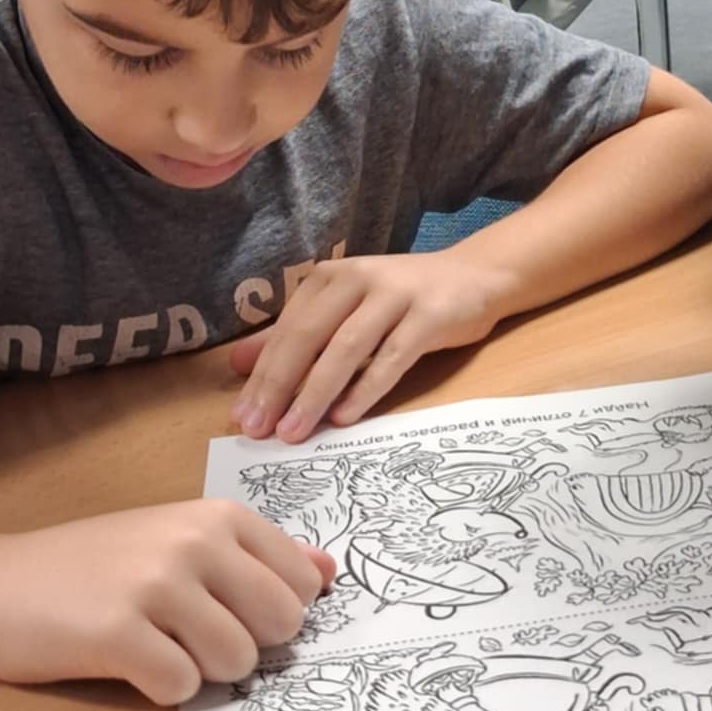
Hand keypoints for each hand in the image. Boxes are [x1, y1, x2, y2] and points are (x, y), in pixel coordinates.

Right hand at [0, 501, 332, 704]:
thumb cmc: (95, 565)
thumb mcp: (180, 537)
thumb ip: (257, 555)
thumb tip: (331, 572)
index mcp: (217, 517)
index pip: (303, 584)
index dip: (274, 614)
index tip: (230, 611)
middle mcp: (194, 542)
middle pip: (281, 626)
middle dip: (245, 646)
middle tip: (191, 635)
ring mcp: (156, 586)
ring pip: (236, 662)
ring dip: (201, 670)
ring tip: (157, 645)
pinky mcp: (119, 634)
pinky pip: (182, 687)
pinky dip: (161, 689)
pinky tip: (129, 664)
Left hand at [229, 251, 517, 441]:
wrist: (473, 278)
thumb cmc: (401, 301)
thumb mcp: (343, 311)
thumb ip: (294, 336)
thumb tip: (238, 366)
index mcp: (329, 278)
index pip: (286, 330)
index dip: (261, 376)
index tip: (242, 418)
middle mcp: (357, 279)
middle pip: (308, 336)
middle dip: (279, 386)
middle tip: (258, 430)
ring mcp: (395, 295)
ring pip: (346, 348)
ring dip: (315, 393)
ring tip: (293, 432)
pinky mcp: (429, 315)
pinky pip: (392, 357)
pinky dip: (365, 388)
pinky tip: (344, 417)